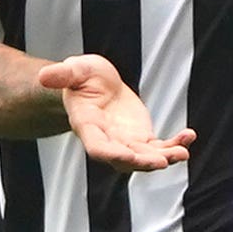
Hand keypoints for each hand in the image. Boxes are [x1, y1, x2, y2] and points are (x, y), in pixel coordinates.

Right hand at [39, 53, 195, 169]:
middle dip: (144, 162)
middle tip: (164, 161)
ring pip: (145, 157)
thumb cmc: (81, 77)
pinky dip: (175, 144)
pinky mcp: (142, 139)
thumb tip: (43, 76)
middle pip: (125, 159)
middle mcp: (107, 140)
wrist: (95, 85)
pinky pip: (160, 147)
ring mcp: (126, 142)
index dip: (113, 153)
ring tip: (183, 152)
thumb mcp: (74, 69)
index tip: (129, 155)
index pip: (98, 147)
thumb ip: (62, 74)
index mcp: (88, 127)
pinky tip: (189, 136)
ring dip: (165, 157)